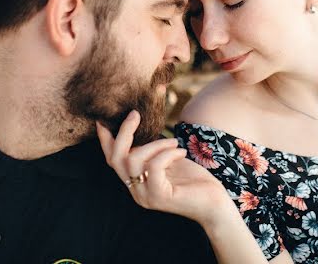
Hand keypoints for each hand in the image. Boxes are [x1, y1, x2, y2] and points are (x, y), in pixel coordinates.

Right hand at [96, 110, 231, 226]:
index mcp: (135, 181)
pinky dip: (167, 153)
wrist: (215, 203)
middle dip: (123, 132)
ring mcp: (146, 196)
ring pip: (133, 159)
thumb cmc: (193, 179)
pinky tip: (181, 152)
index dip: (105, 140)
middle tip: (136, 114)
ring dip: (155, 143)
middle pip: (116, 158)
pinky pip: (154, 166)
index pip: (112, 160)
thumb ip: (152, 149)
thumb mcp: (168, 159)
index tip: (102, 120)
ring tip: (174, 142)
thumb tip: (141, 122)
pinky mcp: (159, 197)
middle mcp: (136, 191)